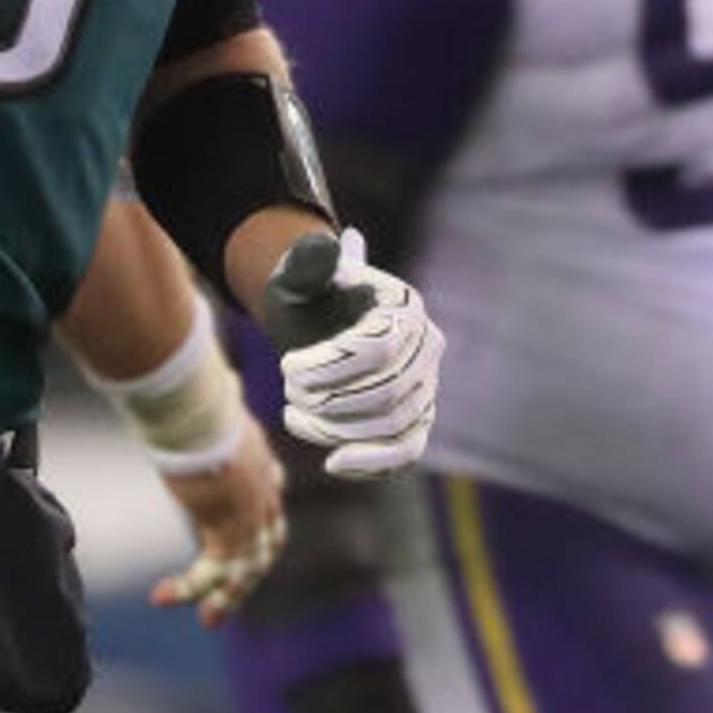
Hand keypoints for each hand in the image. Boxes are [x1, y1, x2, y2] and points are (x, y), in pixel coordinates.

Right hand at [147, 420, 284, 626]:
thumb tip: (181, 399)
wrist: (200, 413)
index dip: (264, 528)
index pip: (270, 503)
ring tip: (208, 621)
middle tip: (230, 598)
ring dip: (228, 598)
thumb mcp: (201, 413)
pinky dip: (188, 588)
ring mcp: (252, 513)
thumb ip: (199, 419)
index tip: (254, 545)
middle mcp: (264, 490)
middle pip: (267, 544)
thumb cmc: (192, 403)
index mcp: (260, 461)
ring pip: (247, 567)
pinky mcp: (230, 530)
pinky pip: (213, 571)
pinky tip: (161, 597)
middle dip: (249, 575)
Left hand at [267, 230, 442, 480]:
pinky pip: (406, 451)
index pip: (377, 348)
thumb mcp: (302, 275)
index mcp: (404, 306)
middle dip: (329, 402)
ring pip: (392, 425)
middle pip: (387, 392)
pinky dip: (373, 463)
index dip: (328, 367)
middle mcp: (427, 347)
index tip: (285, 367)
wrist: (320, 324)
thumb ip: (308, 263)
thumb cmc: (309, 298)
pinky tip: (332, 463)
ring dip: (337, 431)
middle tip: (288, 395)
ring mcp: (427, 387)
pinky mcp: (417, 421)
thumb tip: (320, 249)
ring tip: (293, 417)